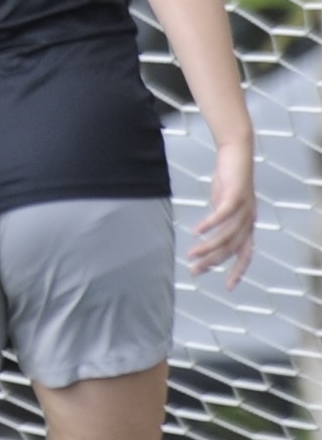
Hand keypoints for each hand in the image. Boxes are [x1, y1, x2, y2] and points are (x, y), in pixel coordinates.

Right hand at [192, 143, 258, 287]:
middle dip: (214, 262)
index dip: (238, 271)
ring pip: (226, 235)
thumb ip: (220, 220)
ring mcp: (244, 208)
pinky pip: (222, 215)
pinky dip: (209, 225)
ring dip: (208, 247)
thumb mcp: (224, 203)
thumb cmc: (229, 178)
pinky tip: (196, 231)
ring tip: (191, 254)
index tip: (228, 286)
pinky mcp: (235, 195)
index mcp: (247, 224)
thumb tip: (208, 235)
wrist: (237, 153)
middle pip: (232, 248)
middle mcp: (249, 220)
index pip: (246, 254)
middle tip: (195, 271)